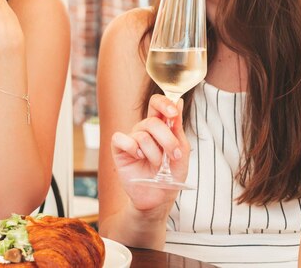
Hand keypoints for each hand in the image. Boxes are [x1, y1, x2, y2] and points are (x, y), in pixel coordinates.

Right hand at [111, 95, 189, 210]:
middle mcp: (144, 129)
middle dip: (167, 139)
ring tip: (157, 165)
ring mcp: (131, 138)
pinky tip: (138, 158)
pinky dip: (133, 149)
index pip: (157, 103)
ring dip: (154, 153)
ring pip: (142, 134)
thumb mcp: (181, 152)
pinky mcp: (119, 149)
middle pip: (152, 120)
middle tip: (174, 155)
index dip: (164, 104)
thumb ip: (177, 128)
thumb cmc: (171, 175)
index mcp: (160, 126)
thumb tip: (178, 102)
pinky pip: (122, 139)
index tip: (173, 113)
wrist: (158, 198)